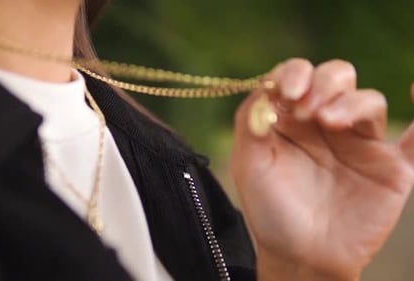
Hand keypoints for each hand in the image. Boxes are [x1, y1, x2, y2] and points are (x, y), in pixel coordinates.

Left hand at [230, 58, 413, 280]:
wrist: (301, 256)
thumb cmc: (271, 210)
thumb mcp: (249, 165)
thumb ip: (251, 124)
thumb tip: (265, 88)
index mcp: (292, 117)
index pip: (298, 75)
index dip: (294, 74)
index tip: (288, 92)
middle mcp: (326, 123)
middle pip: (337, 78)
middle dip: (323, 84)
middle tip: (307, 111)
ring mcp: (360, 142)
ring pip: (369, 100)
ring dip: (351, 102)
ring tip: (330, 122)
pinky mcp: (390, 167)